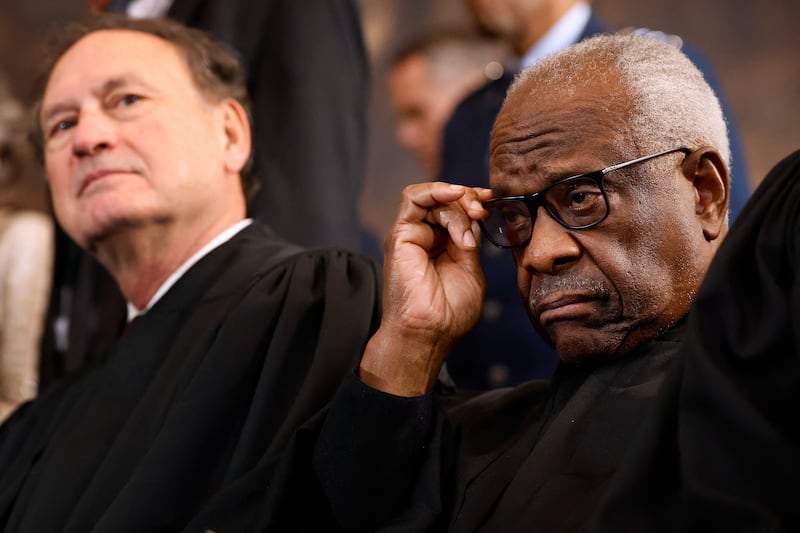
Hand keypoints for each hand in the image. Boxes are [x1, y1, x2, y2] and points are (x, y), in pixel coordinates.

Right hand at [360, 183, 492, 395]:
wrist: (429, 333)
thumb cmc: (449, 313)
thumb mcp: (470, 270)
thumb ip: (470, 241)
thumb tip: (474, 218)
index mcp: (442, 246)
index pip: (456, 210)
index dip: (475, 201)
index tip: (494, 202)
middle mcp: (425, 238)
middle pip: (446, 200)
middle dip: (469, 200)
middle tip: (483, 213)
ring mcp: (411, 235)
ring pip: (432, 197)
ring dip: (457, 201)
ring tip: (472, 217)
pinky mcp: (400, 235)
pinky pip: (413, 198)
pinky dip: (435, 190)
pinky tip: (455, 195)